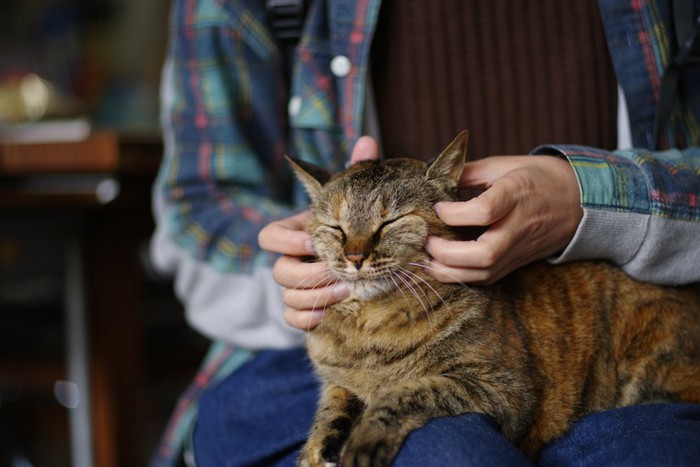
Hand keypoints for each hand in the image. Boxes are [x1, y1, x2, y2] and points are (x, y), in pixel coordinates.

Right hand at [259, 136, 379, 330]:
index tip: (313, 240)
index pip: (269, 236)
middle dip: (308, 272)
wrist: (366, 261)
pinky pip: (291, 318)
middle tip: (338, 270)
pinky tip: (328, 314)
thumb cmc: (353, 224)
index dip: (286, 240)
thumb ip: (357, 172)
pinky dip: (306, 318)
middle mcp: (291, 260)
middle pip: (279, 271)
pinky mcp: (305, 309)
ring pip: (287, 296)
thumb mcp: (354, 199)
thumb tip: (367, 141)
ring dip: (315, 294)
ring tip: (346, 290)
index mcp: (296, 233)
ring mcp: (297, 286)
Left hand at [426, 155, 581, 283]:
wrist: (581, 201)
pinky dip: (463, 276)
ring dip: (451, 272)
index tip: (438, 207)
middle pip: (486, 253)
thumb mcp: (505, 164)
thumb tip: (434, 178)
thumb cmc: (538, 177)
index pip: (484, 210)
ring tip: (428, 261)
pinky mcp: (518, 262)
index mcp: (518, 193)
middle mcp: (520, 225)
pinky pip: (489, 277)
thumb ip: (469, 172)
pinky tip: (444, 268)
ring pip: (486, 272)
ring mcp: (520, 247)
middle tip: (427, 241)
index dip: (454, 213)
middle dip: (449, 253)